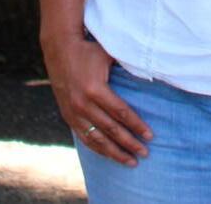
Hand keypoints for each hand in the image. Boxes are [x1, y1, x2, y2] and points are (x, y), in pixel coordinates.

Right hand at [42, 33, 152, 166]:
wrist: (59, 49)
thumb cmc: (88, 50)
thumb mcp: (109, 54)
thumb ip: (127, 66)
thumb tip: (152, 72)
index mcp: (95, 89)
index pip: (121, 113)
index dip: (136, 125)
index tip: (150, 136)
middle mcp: (83, 104)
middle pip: (111, 130)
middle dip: (130, 143)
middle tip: (145, 153)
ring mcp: (74, 112)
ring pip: (97, 139)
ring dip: (115, 152)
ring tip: (131, 161)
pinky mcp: (68, 116)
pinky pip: (85, 138)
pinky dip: (98, 148)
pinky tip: (110, 155)